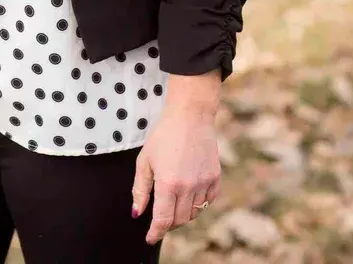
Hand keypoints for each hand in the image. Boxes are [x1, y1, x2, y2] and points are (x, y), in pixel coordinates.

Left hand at [131, 106, 220, 246]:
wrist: (190, 115)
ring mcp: (204, 183)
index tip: (150, 238)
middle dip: (168, 223)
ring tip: (173, 200)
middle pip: (179, 220)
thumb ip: (140, 189)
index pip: (163, 220)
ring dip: (182, 213)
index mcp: (168, 183)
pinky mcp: (215, 178)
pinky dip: (198, 204)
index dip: (155, 233)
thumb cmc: (164, 135)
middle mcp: (188, 187)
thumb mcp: (145, 160)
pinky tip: (189, 192)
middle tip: (160, 216)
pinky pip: (207, 202)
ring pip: (194, 213)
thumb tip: (137, 213)